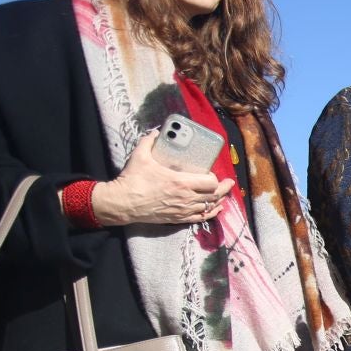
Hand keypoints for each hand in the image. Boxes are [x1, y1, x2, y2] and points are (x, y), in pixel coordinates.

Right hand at [89, 130, 235, 226]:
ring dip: (219, 200)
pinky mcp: (177, 218)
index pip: (210, 182)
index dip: (214, 178)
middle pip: (214, 195)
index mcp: (181, 182)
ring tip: (224, 195)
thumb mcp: (140, 157)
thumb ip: (149, 142)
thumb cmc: (132, 180)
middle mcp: (186, 198)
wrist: (122, 203)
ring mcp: (183, 210)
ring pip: (209, 207)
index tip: (211, 173)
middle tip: (229, 182)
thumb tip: (155, 132)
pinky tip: (215, 209)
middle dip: (224, 188)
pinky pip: (200, 218)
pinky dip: (210, 213)